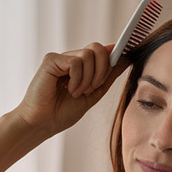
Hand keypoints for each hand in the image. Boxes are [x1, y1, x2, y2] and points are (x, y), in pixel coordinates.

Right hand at [15, 42, 130, 136]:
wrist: (43, 123)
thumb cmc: (62, 112)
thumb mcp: (94, 93)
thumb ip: (108, 76)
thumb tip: (125, 58)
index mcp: (81, 66)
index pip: (102, 51)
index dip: (114, 54)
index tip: (128, 55)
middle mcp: (71, 58)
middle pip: (98, 48)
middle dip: (102, 70)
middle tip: (92, 89)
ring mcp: (60, 58)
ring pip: (88, 55)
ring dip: (88, 79)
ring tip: (77, 93)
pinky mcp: (51, 60)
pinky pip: (76, 62)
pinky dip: (77, 79)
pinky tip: (69, 90)